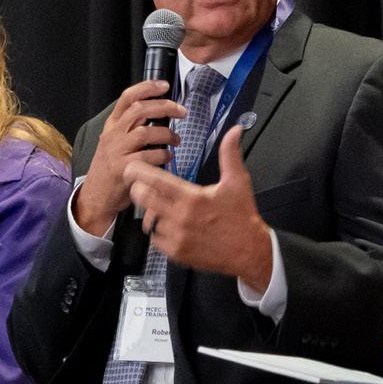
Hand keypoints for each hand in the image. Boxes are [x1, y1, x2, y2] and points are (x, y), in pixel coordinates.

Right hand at [74, 80, 185, 235]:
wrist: (97, 195)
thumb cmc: (111, 168)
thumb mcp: (115, 142)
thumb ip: (131, 127)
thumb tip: (160, 112)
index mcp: (112, 126)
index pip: (127, 98)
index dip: (147, 88)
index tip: (164, 85)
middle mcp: (113, 135)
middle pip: (140, 110)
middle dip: (165, 107)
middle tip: (181, 111)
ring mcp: (117, 151)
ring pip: (147, 132)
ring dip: (168, 134)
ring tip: (176, 140)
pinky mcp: (123, 167)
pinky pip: (150, 155)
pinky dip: (164, 155)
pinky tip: (167, 157)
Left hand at [124, 126, 272, 289]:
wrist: (249, 251)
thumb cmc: (241, 216)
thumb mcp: (238, 182)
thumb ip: (230, 154)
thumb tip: (235, 130)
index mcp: (191, 197)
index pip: (153, 180)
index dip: (138, 171)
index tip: (132, 167)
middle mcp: (179, 217)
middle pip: (141, 198)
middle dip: (139, 189)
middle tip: (145, 186)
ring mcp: (176, 237)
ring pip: (146, 219)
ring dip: (149, 211)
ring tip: (162, 206)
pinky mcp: (175, 252)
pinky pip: (154, 238)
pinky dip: (158, 230)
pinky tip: (170, 224)